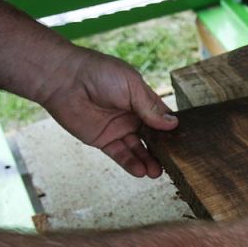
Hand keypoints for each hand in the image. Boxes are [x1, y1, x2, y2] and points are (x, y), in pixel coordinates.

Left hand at [39, 47, 176, 177]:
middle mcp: (131, 115)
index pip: (161, 118)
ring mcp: (117, 128)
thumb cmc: (98, 74)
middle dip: (162, 151)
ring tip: (156, 172)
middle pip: (152, 137)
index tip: (183, 144)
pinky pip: (120, 154)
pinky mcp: (103, 140)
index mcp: (140, 99)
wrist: (64, 80)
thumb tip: (173, 124)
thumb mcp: (131, 86)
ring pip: (138, 149)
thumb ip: (150, 107)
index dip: (171, 130)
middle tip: (172, 164)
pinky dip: (130, 163)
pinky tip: (140, 171)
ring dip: (148, 161)